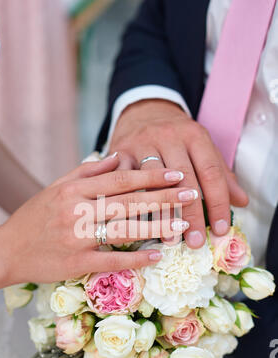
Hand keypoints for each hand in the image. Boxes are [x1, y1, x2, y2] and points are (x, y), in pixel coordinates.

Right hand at [0, 154, 195, 293]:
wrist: (7, 250)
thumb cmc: (36, 217)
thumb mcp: (57, 187)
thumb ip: (88, 171)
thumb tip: (119, 156)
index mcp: (73, 189)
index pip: (121, 179)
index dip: (152, 176)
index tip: (177, 173)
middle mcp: (76, 211)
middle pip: (128, 202)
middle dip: (164, 197)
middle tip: (192, 193)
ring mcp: (76, 239)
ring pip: (124, 230)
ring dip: (157, 227)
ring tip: (183, 224)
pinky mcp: (76, 264)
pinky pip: (111, 261)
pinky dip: (136, 259)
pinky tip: (158, 256)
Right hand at [109, 99, 248, 247]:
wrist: (143, 112)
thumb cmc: (177, 138)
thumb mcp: (202, 148)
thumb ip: (222, 175)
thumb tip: (242, 201)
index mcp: (194, 135)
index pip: (210, 172)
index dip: (218, 202)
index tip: (221, 229)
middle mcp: (168, 136)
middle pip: (183, 179)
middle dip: (191, 213)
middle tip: (195, 241)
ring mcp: (142, 143)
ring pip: (152, 182)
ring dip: (161, 213)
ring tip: (169, 238)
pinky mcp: (119, 151)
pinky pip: (125, 179)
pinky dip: (131, 202)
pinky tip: (137, 223)